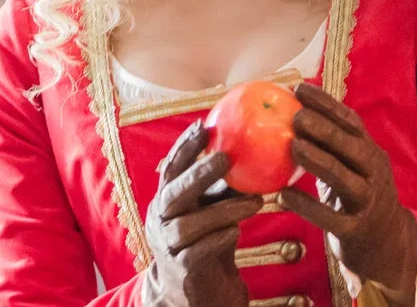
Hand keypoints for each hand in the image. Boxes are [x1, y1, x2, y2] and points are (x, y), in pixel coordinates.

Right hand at [142, 119, 263, 306]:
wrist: (199, 290)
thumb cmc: (208, 239)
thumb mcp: (214, 207)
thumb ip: (226, 184)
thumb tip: (257, 148)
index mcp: (166, 200)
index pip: (170, 169)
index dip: (184, 147)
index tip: (203, 126)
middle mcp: (160, 220)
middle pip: (173, 193)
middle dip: (198, 173)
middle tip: (226, 158)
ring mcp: (168, 246)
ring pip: (189, 224)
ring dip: (224, 210)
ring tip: (256, 201)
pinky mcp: (182, 269)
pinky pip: (199, 251)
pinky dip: (220, 239)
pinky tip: (236, 232)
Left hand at [277, 84, 416, 306]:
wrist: (388, 244)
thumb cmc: (358, 197)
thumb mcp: (354, 168)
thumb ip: (332, 147)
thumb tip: (292, 114)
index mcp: (371, 153)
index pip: (351, 122)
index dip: (326, 104)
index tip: (300, 88)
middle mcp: (374, 173)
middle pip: (351, 146)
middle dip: (324, 129)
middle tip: (296, 116)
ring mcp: (367, 201)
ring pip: (344, 178)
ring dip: (318, 160)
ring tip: (293, 146)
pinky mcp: (356, 230)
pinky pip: (330, 217)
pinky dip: (307, 205)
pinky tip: (285, 195)